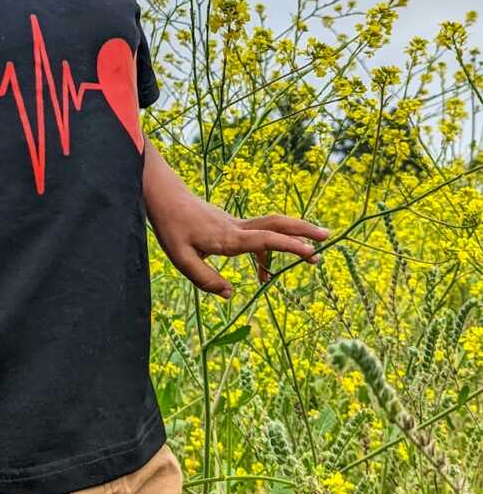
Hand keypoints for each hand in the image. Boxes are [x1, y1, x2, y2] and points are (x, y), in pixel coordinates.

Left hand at [148, 191, 329, 299]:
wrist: (165, 198)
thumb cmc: (172, 228)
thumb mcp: (180, 259)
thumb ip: (205, 279)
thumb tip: (231, 295)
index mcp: (227, 238)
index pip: (264, 240)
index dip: (289, 246)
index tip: (310, 252)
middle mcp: (237, 228)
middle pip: (277, 224)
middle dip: (303, 230)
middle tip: (328, 236)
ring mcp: (236, 224)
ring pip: (272, 225)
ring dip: (294, 234)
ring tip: (313, 253)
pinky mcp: (232, 226)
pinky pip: (259, 234)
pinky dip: (271, 248)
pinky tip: (264, 272)